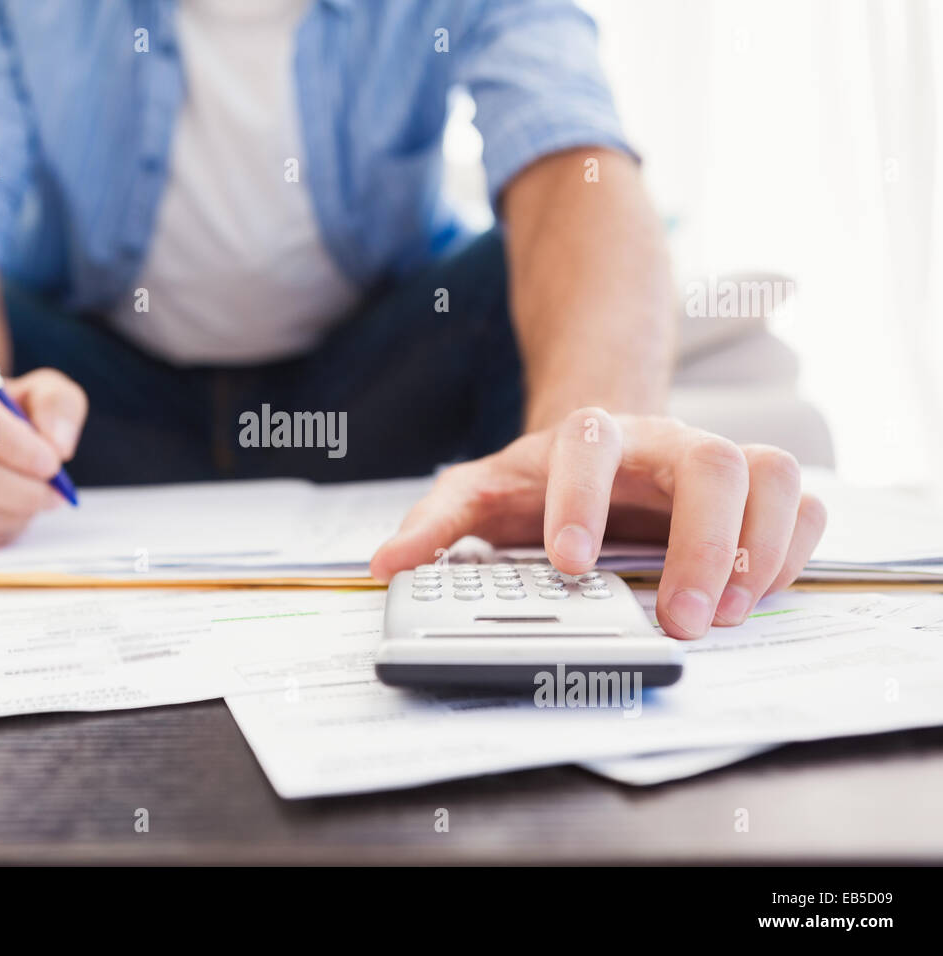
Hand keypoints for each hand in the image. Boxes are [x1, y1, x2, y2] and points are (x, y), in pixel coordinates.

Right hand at [0, 363, 86, 547]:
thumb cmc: (7, 415)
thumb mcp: (41, 393)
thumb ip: (57, 404)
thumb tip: (58, 444)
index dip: (14, 444)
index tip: (52, 462)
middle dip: (18, 489)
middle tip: (53, 494)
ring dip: (11, 513)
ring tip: (34, 502)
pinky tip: (8, 514)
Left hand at [370, 407, 826, 638]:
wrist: (600, 446)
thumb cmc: (540, 478)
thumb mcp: (479, 494)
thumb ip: (436, 522)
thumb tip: (386, 562)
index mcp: (587, 438)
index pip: (589, 446)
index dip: (583, 500)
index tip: (572, 564)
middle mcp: (662, 439)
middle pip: (706, 461)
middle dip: (697, 543)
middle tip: (677, 619)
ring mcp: (716, 457)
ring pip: (768, 472)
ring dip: (755, 548)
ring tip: (723, 616)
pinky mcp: (756, 489)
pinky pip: (800, 503)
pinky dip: (792, 549)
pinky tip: (756, 595)